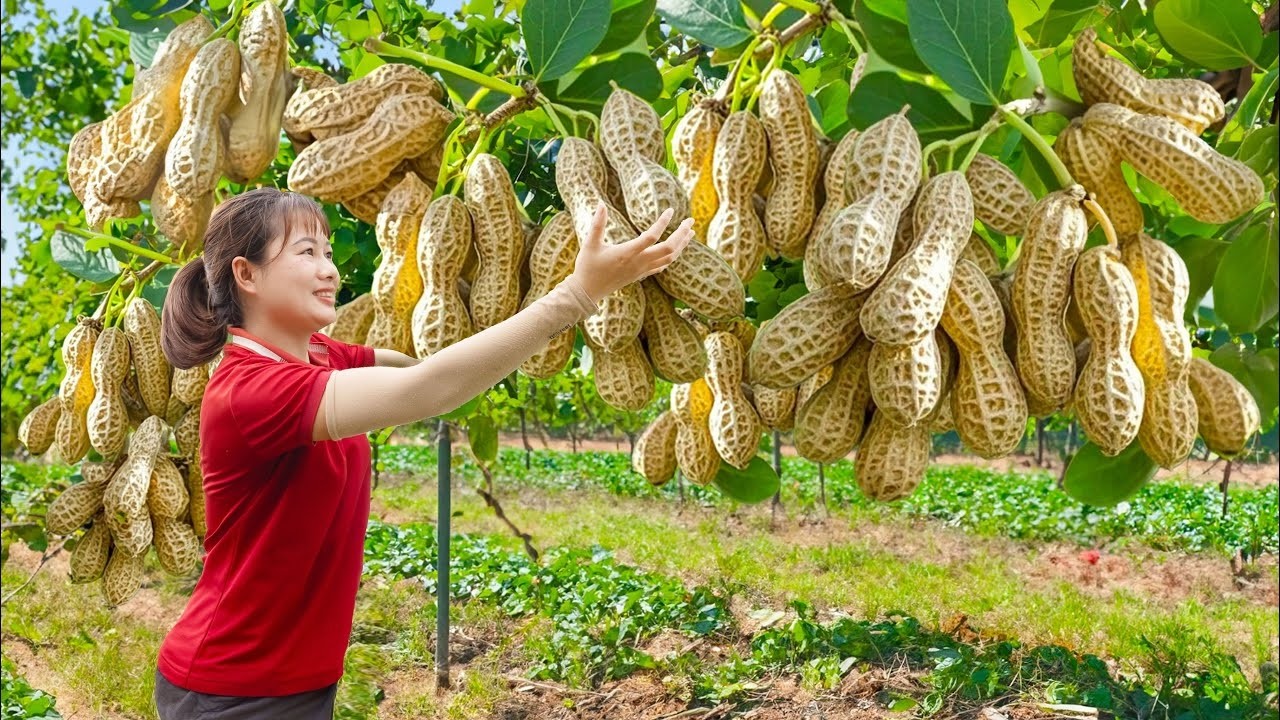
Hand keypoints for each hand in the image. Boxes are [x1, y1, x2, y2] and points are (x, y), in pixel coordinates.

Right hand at [568, 203, 693, 303]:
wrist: (587, 292)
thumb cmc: (588, 267)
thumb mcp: (590, 244)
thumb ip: (597, 224)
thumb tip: (601, 203)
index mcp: (628, 253)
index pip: (651, 237)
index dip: (663, 223)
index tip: (671, 210)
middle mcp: (639, 262)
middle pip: (669, 249)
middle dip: (681, 234)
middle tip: (690, 221)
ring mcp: (642, 270)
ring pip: (669, 259)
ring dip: (681, 245)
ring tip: (689, 233)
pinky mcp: (641, 275)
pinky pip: (663, 266)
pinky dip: (673, 256)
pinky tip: (676, 250)